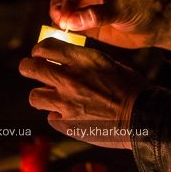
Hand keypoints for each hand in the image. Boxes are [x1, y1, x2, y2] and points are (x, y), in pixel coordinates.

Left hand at [19, 38, 149, 148]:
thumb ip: (82, 61)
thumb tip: (64, 60)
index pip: (44, 47)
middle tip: (32, 70)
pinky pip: (51, 118)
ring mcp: (65, 103)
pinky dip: (59, 117)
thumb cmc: (130, 87)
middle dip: (28, 67)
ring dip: (42, 95)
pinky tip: (71, 116)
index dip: (39, 50)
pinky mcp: (67, 124)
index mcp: (80, 59)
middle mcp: (68, 79)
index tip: (41, 54)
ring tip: (52, 97)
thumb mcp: (106, 62)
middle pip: (29, 68)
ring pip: (34, 96)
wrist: (142, 117)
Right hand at [50, 0, 170, 50]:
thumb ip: (96, 15)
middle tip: (61, 24)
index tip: (65, 19)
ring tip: (63, 30)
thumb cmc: (145, 10)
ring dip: (60, 18)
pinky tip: (67, 36)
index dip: (66, 3)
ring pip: (65, 7)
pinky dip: (67, 28)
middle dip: (59, 8)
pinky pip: (73, 22)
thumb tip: (70, 21)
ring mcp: (90, 4)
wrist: (160, 24)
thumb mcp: (122, 10)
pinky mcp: (91, 20)